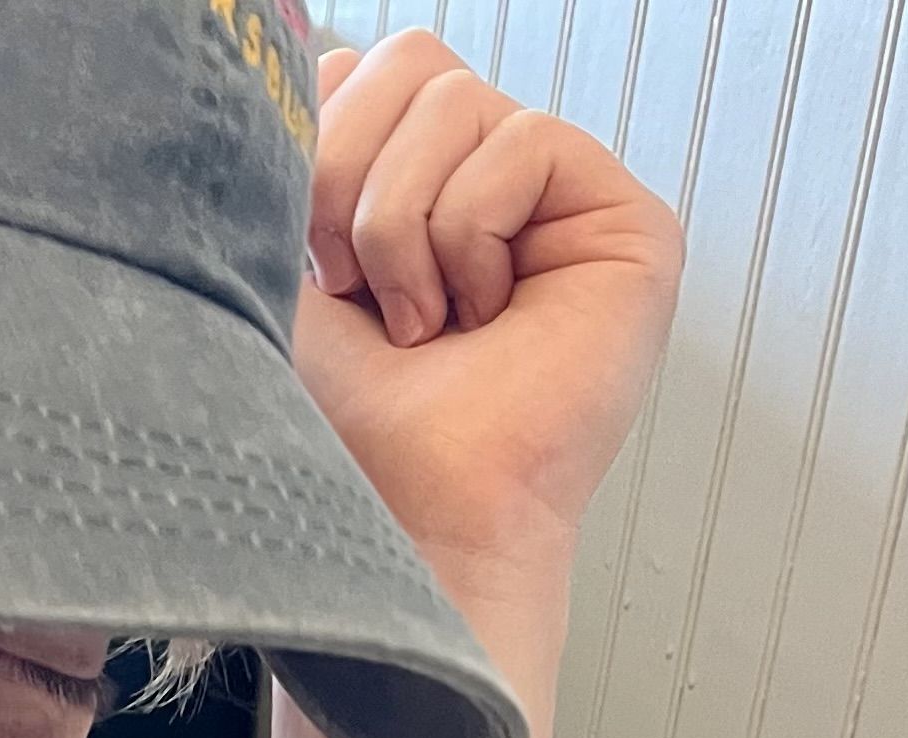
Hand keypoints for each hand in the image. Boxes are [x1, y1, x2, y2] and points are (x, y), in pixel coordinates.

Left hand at [297, 34, 682, 587]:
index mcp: (410, 188)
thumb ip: (302, 152)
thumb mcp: (283, 268)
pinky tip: (475, 319)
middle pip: (410, 61)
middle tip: (355, 290)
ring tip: (419, 324)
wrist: (402, 516)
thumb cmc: (344, 424)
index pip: (359, 72)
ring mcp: (560, 199)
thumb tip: (324, 52)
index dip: (315, 147)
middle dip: (348, 177)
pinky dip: (467, 236)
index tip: (304, 264)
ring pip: (455, 99)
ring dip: (402, 225)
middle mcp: (488, 183)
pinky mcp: (624, 220)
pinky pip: (522, 142)